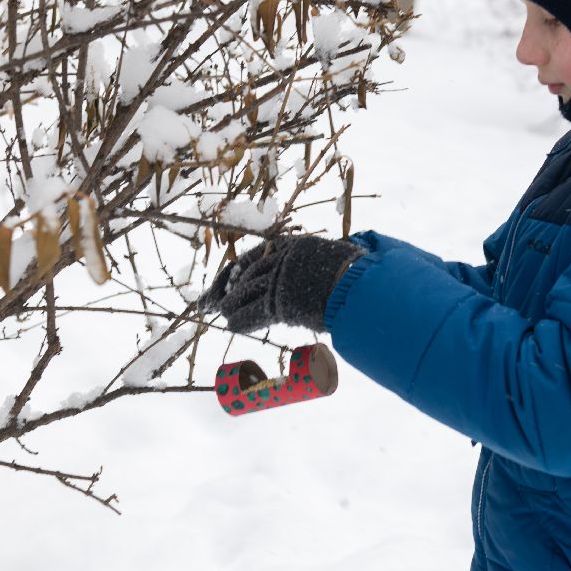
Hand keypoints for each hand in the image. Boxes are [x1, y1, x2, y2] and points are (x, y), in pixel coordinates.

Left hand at [200, 234, 363, 333]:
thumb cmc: (356, 274)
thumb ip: (315, 262)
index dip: (237, 270)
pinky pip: (253, 312)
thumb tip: (319, 265)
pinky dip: (241, 320)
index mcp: (293, 246)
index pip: (255, 256)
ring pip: (245, 294)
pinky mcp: (280, 301)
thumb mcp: (332, 259)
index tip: (227, 277)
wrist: (364, 285)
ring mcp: (279, 280)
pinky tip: (231, 324)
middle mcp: (281, 260)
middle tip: (205, 302)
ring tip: (220, 314)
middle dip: (223, 289)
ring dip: (230, 306)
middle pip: (244, 274)